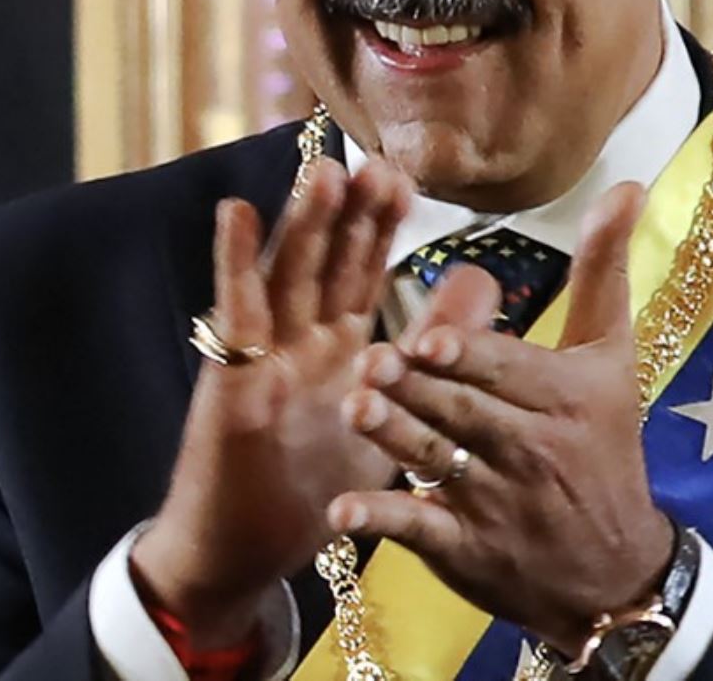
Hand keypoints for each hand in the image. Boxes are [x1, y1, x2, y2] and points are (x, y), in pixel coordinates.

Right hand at [131, 160, 496, 646]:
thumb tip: (484, 283)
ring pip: (285, 276)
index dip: (381, 226)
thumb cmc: (306, 485)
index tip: (405, 176)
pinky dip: (234, 262)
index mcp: (337, 347)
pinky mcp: (227, 382)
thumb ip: (431, 350)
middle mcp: (297, 340)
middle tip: (376, 162)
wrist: (242, 550)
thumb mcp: (386, 416)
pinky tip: (237, 214)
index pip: (362, 273)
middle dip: (348, 213)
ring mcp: (260, 356)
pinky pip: (233, 314)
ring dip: (301, 223)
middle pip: (326, 262)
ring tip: (323, 172)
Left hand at [329, 183, 674, 656]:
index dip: (469, 357)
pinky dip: (383, 520)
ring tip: (354, 409)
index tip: (428, 339)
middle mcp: (530, 449)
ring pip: (436, 461)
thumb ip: (604, 270)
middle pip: (464, 411)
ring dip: (393, 438)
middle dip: (418, 388)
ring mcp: (495, 504)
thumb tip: (627, 184)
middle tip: (368, 360)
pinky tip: (341, 510)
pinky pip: (419, 531)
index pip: (508, 371)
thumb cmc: (605, 443)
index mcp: (564, 397)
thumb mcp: (611, 356)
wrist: (616, 571)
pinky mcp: (465, 549)